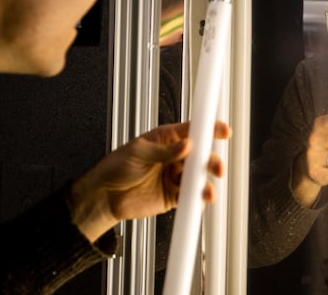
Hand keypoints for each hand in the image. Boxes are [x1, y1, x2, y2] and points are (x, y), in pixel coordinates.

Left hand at [69, 120, 230, 241]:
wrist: (104, 196)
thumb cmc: (115, 167)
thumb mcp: (138, 152)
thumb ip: (163, 151)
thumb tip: (186, 145)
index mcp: (166, 139)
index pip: (192, 131)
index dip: (209, 129)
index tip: (223, 130)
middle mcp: (175, 157)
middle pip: (201, 155)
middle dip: (211, 160)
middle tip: (215, 166)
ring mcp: (175, 176)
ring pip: (199, 177)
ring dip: (207, 181)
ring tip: (207, 188)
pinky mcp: (174, 195)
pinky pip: (192, 195)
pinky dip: (199, 197)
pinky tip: (202, 197)